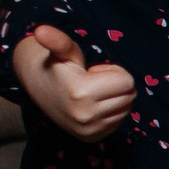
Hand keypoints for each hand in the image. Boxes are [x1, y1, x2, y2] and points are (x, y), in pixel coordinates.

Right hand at [16, 24, 136, 141]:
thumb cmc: (58, 64)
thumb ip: (57, 40)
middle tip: (94, 81)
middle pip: (129, 96)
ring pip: (126, 109)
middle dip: (117, 85)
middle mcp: (85, 116)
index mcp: (81, 92)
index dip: (114, 72)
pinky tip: (92, 105)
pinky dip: (111, 111)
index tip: (94, 71)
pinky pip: (118, 121)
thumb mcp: (62, 50)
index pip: (127, 82)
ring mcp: (88, 129)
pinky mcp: (91, 137)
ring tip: (92, 92)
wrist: (39, 88)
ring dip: (115, 98)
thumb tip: (40, 31)